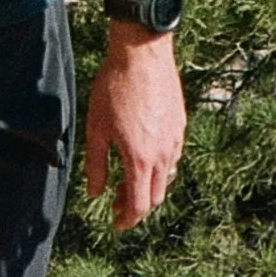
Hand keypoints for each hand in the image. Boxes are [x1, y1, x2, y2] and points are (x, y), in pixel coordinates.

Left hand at [85, 25, 185, 228]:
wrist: (142, 54)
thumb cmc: (114, 88)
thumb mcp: (96, 128)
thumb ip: (95, 165)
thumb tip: (94, 192)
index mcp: (140, 159)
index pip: (139, 205)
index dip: (127, 219)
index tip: (116, 223)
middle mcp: (163, 154)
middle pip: (156, 196)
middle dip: (137, 205)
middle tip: (117, 202)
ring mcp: (176, 139)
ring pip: (167, 176)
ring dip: (149, 185)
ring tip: (128, 179)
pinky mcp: (181, 125)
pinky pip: (172, 156)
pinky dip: (158, 166)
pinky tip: (143, 155)